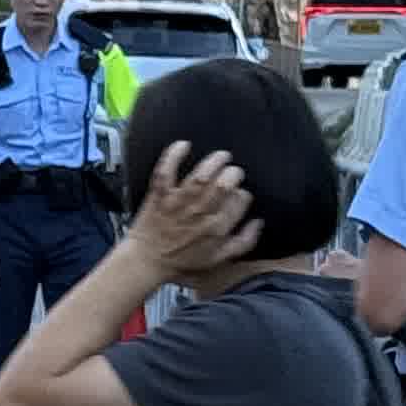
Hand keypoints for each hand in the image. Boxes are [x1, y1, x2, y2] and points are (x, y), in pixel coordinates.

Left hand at [129, 143, 258, 280]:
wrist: (147, 261)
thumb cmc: (183, 260)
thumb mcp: (219, 259)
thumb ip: (243, 242)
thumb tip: (259, 222)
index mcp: (217, 228)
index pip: (239, 201)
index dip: (243, 194)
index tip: (239, 193)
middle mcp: (199, 214)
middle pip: (223, 186)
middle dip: (233, 174)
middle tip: (233, 171)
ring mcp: (178, 203)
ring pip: (199, 177)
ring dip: (213, 161)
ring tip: (222, 156)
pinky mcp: (159, 196)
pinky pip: (165, 172)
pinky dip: (173, 156)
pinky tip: (184, 145)